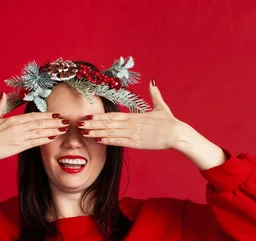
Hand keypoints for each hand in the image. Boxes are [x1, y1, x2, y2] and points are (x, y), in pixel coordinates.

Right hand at [0, 93, 68, 162]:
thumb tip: (3, 94)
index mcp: (12, 119)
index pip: (34, 116)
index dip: (46, 115)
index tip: (56, 114)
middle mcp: (17, 127)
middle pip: (40, 123)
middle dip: (54, 121)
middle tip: (66, 120)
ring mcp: (18, 137)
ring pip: (39, 132)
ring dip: (53, 130)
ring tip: (64, 128)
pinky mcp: (17, 147)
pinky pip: (34, 142)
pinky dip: (44, 140)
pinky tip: (53, 138)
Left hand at [76, 81, 194, 150]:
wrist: (177, 134)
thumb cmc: (169, 121)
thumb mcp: (161, 106)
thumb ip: (154, 94)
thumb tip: (153, 81)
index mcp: (134, 116)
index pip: (112, 115)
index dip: (98, 116)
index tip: (87, 116)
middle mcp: (130, 124)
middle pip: (107, 123)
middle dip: (92, 124)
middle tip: (78, 124)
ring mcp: (132, 134)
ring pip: (110, 132)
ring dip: (95, 132)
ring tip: (83, 132)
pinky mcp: (136, 143)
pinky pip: (119, 141)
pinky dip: (108, 140)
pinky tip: (98, 140)